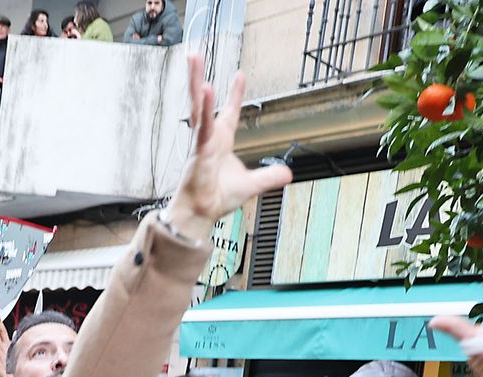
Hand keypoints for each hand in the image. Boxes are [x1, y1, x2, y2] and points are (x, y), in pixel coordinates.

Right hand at [164, 55, 291, 241]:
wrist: (202, 215)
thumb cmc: (216, 199)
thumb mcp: (251, 185)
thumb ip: (269, 176)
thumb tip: (288, 173)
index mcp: (219, 142)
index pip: (228, 112)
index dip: (234, 94)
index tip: (239, 75)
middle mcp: (208, 138)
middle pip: (203, 102)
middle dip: (199, 78)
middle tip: (196, 55)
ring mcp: (201, 143)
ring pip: (197, 107)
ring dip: (196, 82)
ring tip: (194, 61)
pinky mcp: (197, 152)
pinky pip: (202, 126)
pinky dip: (205, 109)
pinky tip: (205, 90)